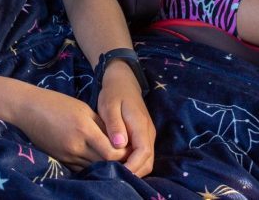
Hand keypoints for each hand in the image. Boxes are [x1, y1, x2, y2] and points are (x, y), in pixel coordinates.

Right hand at [16, 85, 122, 170]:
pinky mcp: (60, 160)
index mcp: (84, 129)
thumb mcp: (83, 108)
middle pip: (104, 163)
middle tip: (126, 156)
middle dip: (118, 161)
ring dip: (104, 165)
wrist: (27, 109)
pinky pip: (80, 168)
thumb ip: (101, 124)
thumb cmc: (56, 103)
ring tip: (112, 158)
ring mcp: (66, 155)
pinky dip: (90, 166)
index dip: (124, 154)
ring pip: (93, 168)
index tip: (129, 148)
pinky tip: (94, 159)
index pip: (112, 152)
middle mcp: (76, 146)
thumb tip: (119, 139)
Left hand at [97, 60, 154, 176]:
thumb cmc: (114, 93)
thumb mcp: (110, 106)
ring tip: (116, 173)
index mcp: (141, 125)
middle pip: (148, 161)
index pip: (143, 152)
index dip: (133, 166)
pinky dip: (134, 163)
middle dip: (134, 172)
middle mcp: (148, 133)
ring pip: (147, 160)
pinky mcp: (143, 136)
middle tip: (115, 177)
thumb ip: (115, 125)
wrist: (123, 81)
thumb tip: (120, 145)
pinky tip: (120, 164)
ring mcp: (148, 134)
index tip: (119, 174)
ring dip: (135, 169)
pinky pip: (143, 154)